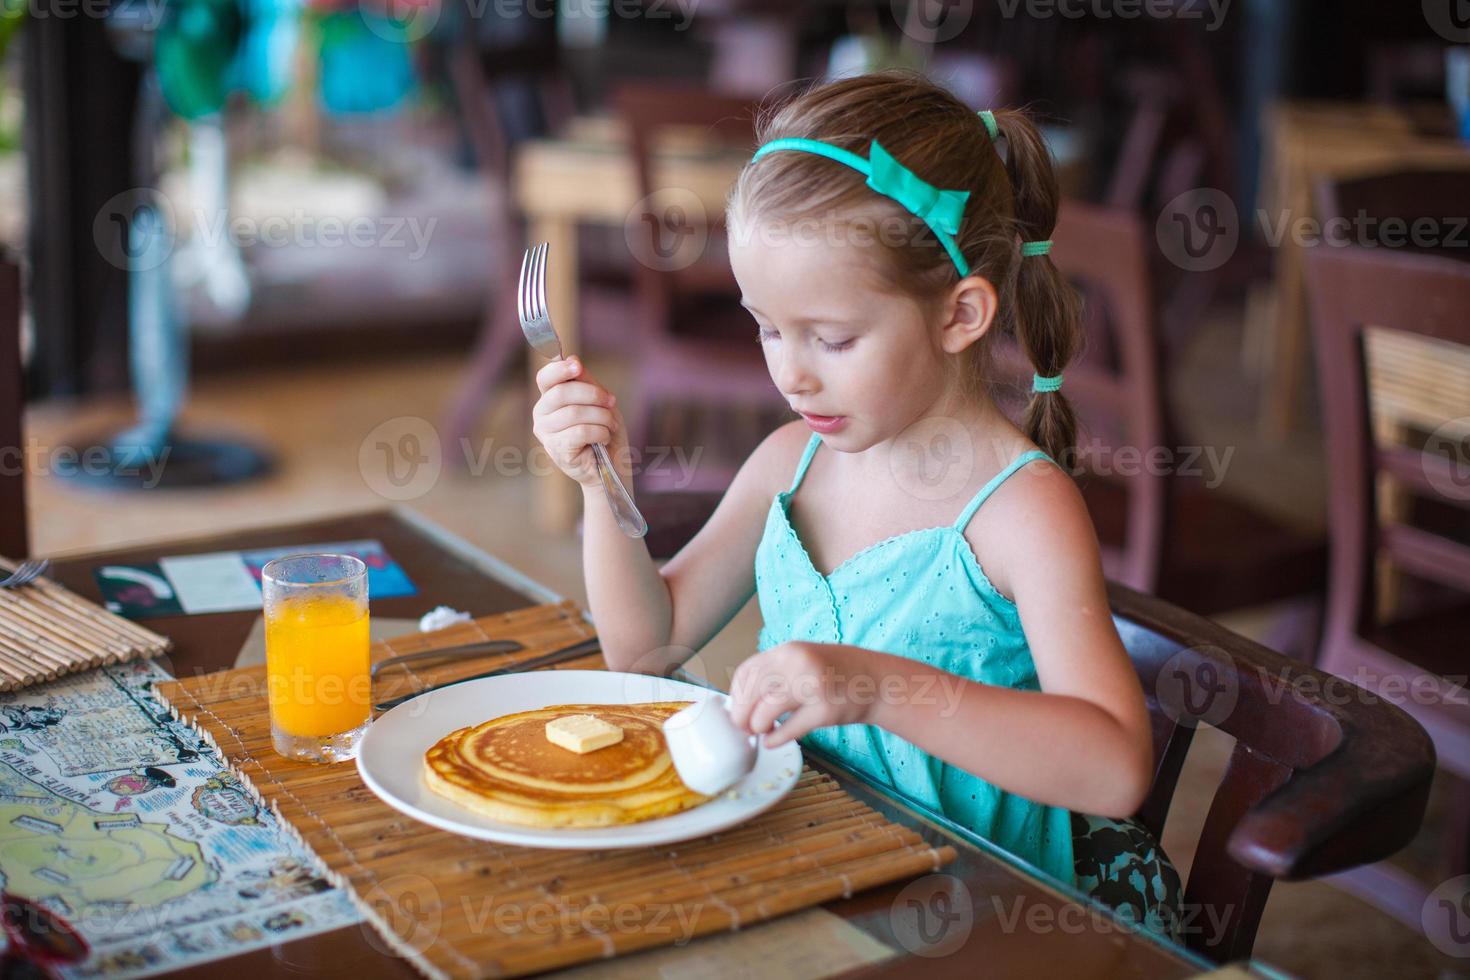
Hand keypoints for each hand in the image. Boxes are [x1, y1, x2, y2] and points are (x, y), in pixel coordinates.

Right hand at [531, 356, 628, 489]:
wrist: (612, 464)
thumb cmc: (604, 430)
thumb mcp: (600, 400)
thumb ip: (585, 381)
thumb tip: (571, 359)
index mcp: (550, 398)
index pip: (545, 378)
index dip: (560, 369)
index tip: (577, 366)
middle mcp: (541, 414)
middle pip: (561, 392)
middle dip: (593, 395)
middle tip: (611, 402)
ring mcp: (546, 433)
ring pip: (574, 413)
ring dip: (601, 417)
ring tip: (610, 426)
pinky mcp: (556, 450)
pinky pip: (580, 431)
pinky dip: (600, 432)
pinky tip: (603, 438)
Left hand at [727, 642, 880, 747]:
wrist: (878, 681)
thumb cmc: (837, 672)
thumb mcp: (803, 659)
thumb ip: (776, 672)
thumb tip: (742, 700)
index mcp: (789, 651)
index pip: (747, 672)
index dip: (736, 695)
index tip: (737, 708)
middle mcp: (798, 664)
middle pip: (752, 692)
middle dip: (742, 715)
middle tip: (744, 727)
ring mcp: (813, 687)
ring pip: (767, 711)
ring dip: (757, 726)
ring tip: (761, 731)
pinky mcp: (825, 711)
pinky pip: (790, 729)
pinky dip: (776, 739)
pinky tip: (772, 741)